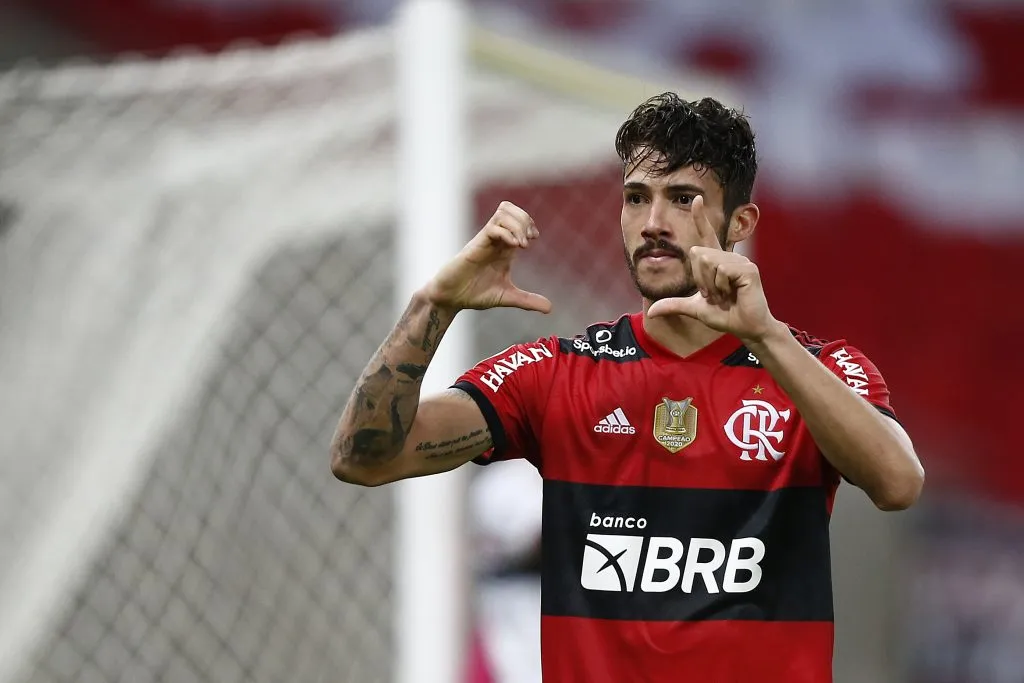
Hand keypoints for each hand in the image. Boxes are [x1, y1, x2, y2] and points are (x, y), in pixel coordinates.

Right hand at [423, 201, 551, 312]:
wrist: (451, 298)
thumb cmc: (474, 294)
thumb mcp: (507, 297)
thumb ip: (527, 300)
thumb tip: (550, 308)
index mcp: (503, 247)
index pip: (518, 219)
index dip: (529, 224)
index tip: (533, 239)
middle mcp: (495, 240)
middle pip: (511, 210)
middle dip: (525, 220)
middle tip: (528, 240)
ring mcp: (485, 240)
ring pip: (503, 213)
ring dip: (518, 224)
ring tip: (522, 244)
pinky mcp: (475, 245)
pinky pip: (493, 227)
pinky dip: (507, 233)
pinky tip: (514, 247)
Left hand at [646, 195, 776, 342]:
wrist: (746, 327)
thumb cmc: (725, 315)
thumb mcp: (695, 309)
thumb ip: (674, 305)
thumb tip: (651, 312)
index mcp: (717, 262)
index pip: (706, 236)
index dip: (700, 218)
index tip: (696, 199)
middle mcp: (728, 257)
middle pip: (697, 253)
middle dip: (699, 279)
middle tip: (714, 295)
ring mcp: (740, 261)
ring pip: (708, 261)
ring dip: (710, 285)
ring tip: (724, 295)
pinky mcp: (748, 269)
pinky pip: (721, 270)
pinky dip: (721, 286)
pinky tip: (732, 294)